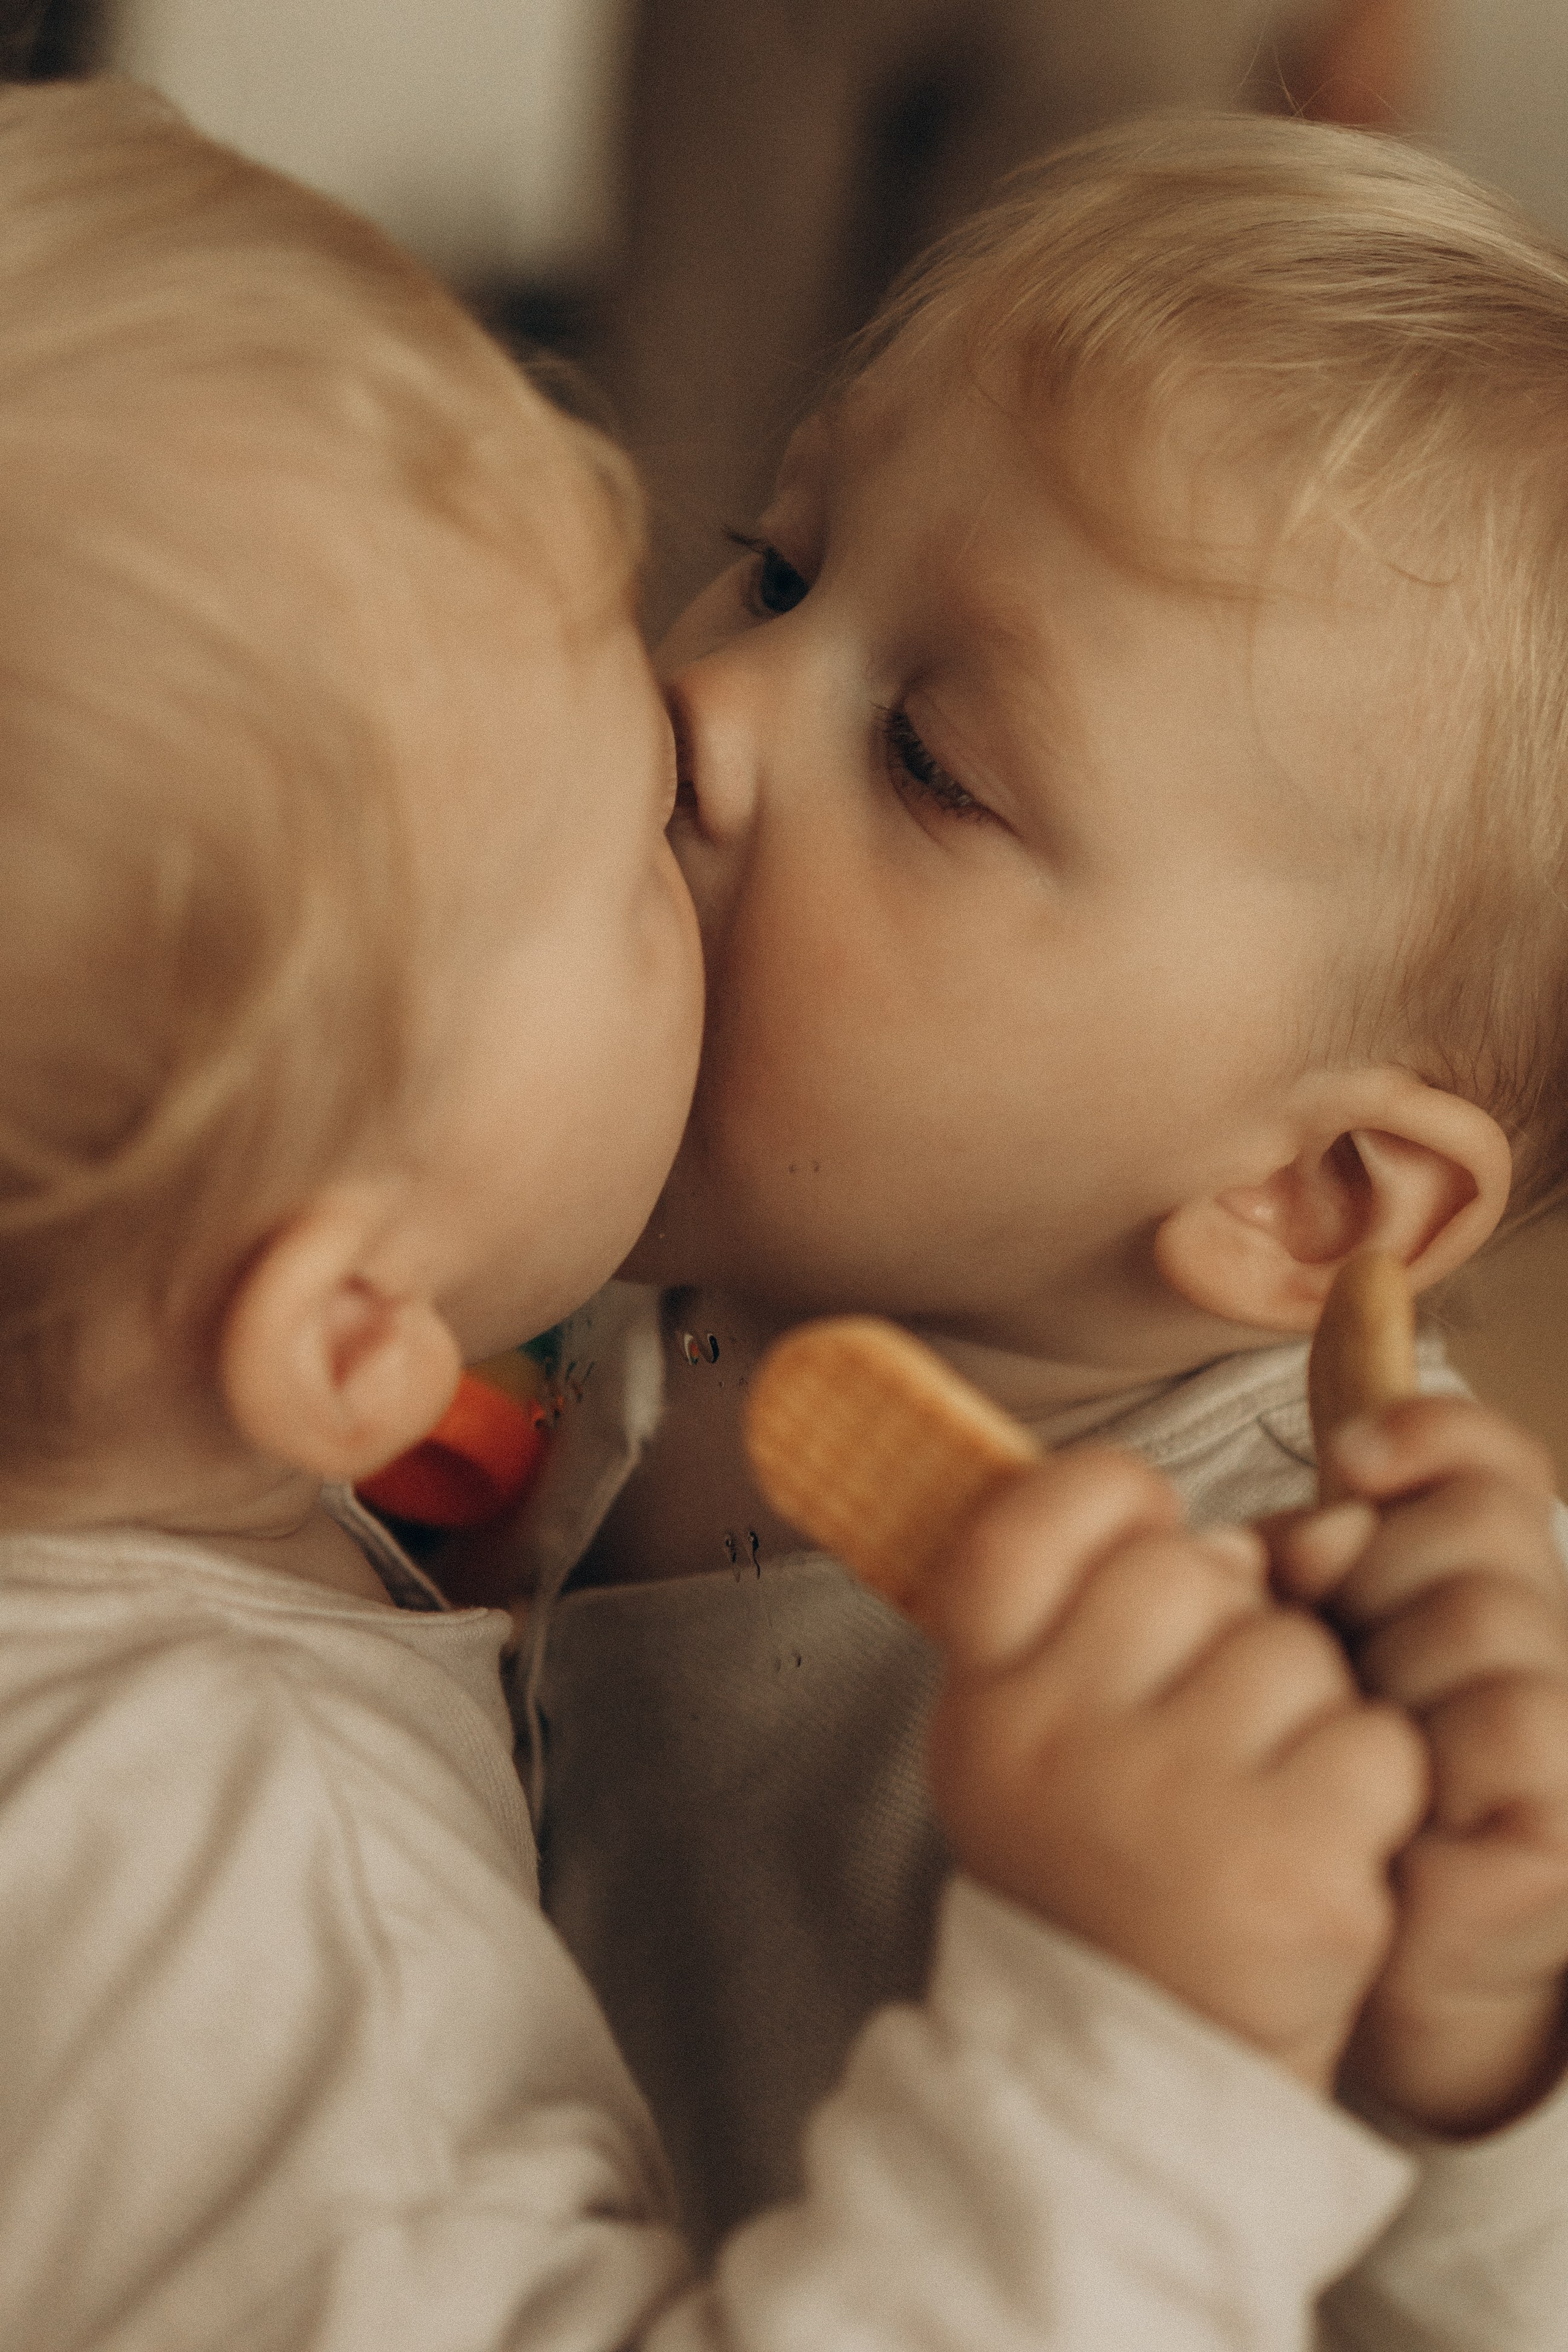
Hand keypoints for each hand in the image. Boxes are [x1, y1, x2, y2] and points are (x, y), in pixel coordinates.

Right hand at [921, 1451, 1427, 2094]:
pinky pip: (1377, 1742)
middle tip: (1208, 1732)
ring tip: (1260, 1803)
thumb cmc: (1101, 1878)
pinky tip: (1317, 1849)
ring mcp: (1174, 1798)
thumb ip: (1108, 1620)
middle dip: (1232, 1628)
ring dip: (1310, 1714)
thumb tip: (1267, 1539)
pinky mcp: (1288, 1864)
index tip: (1143, 1526)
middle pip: (1194, 1570)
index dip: (1102, 1496)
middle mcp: (1062, 1738)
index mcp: (987, 1703)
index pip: (1024, 1523)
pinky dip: (1372, 1790)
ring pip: (1299, 1651)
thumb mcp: (1040, 1744)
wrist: (1131, 2079)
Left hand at [1267, 1396, 1567, 2134]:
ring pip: (1489, 1614)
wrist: (1349, 1966)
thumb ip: (1305, 1564)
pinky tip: (1395, 1788)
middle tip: (1328, 1638)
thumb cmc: (1307, 1790)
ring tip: (1353, 1730)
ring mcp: (1562, 1719)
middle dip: (1379, 1566)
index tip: (1348, 1455)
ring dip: (1394, 1662)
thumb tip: (1326, 1518)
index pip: (1493, 1462)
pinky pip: (1513, 1720)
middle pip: (1482, 1523)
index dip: (1435, 1430)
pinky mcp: (1563, 1808)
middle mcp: (1539, 1635)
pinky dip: (1435, 1743)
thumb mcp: (1290, 1648)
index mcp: (1470, 1584)